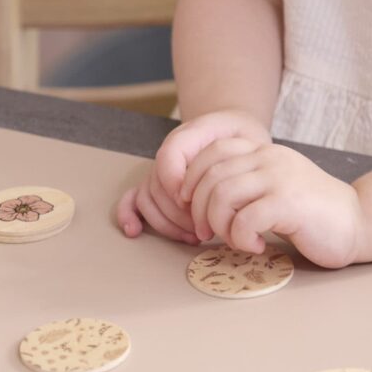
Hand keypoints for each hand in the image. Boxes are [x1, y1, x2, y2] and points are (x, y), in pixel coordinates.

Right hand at [117, 111, 270, 241]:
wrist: (233, 136)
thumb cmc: (239, 138)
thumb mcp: (243, 134)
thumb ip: (223, 153)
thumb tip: (196, 191)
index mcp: (184, 138)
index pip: (167, 159)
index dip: (176, 184)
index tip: (193, 202)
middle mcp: (167, 157)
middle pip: (158, 189)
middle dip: (180, 215)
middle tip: (205, 230)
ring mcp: (159, 174)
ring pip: (148, 201)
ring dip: (167, 224)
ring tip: (193, 237)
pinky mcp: (155, 188)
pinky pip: (132, 200)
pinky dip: (128, 215)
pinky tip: (134, 230)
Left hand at [181, 138, 364, 267]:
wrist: (357, 223)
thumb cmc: (307, 212)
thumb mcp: (270, 187)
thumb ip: (240, 184)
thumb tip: (196, 199)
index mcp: (263, 150)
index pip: (213, 150)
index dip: (192, 178)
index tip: (192, 205)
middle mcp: (270, 158)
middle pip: (210, 176)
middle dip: (199, 210)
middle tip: (206, 233)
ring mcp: (280, 178)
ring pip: (222, 196)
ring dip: (219, 226)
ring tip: (234, 240)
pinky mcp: (289, 203)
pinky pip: (244, 220)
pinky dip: (241, 239)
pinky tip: (255, 246)